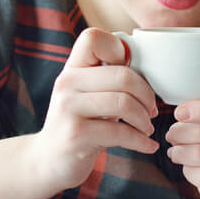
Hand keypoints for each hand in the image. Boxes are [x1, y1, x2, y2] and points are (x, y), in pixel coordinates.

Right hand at [35, 28, 158, 190]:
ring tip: (146, 128)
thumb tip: (149, 63)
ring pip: (124, 103)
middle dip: (147, 95)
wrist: (48, 160)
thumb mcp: (87, 94)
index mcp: (72, 68)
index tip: (131, 74)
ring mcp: (68, 109)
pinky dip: (141, 141)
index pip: (93, 37)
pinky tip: (147, 146)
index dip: (119, 49)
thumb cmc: (80, 123)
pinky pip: (120, 133)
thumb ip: (108, 76)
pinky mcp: (76, 135)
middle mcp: (67, 83)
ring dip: (144, 119)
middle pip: (122, 76)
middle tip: (150, 110)